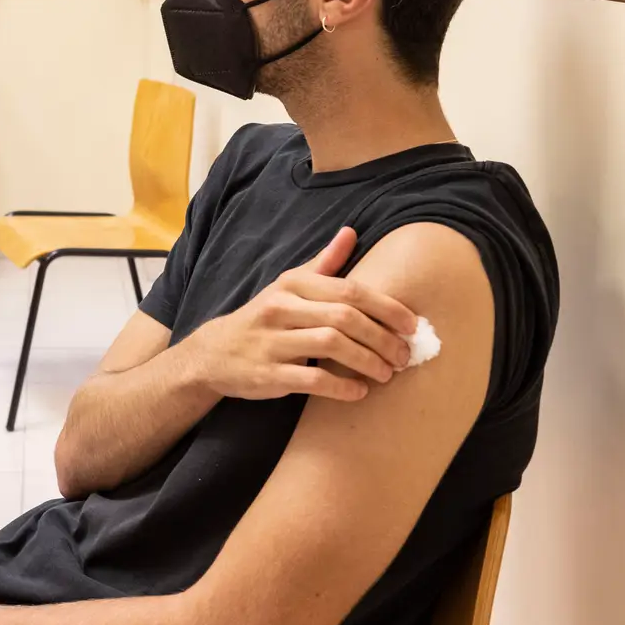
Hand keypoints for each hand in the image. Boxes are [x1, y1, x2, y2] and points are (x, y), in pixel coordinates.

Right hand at [178, 227, 417, 401]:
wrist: (213, 354)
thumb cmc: (263, 318)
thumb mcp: (288, 286)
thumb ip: (322, 264)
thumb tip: (351, 232)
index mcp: (291, 285)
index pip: (348, 289)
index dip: (386, 307)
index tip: (411, 324)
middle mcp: (280, 308)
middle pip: (343, 317)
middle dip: (381, 337)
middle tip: (403, 355)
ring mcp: (272, 341)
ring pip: (330, 345)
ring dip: (367, 361)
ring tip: (387, 373)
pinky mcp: (267, 373)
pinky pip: (312, 380)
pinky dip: (342, 387)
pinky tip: (359, 392)